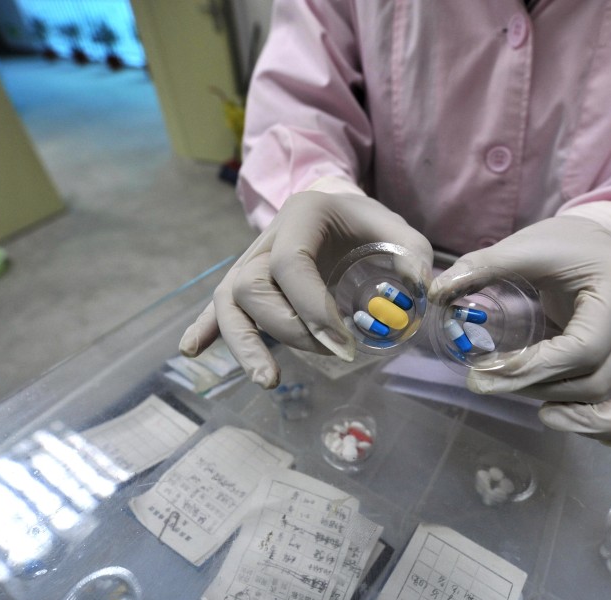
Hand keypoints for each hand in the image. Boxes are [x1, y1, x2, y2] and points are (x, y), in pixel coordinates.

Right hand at [179, 178, 432, 387]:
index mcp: (301, 215)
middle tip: (332, 354)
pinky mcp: (245, 285)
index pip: (290, 264)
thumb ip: (413, 257)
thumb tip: (417, 294)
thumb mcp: (398, 230)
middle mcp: (267, 239)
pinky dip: (205, 328)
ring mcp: (250, 262)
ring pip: (229, 302)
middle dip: (288, 329)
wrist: (336, 209)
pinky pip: (218, 307)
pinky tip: (192, 351)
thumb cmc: (367, 224)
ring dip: (243, 344)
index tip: (344, 343)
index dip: (312, 307)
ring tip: (267, 380)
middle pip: (252, 286)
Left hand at [428, 203, 610, 442]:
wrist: (604, 240)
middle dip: (541, 390)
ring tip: (540, 415)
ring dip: (584, 420)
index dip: (533, 369)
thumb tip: (438, 293)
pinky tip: (579, 425)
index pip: (585, 348)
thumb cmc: (565, 242)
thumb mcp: (525, 246)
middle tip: (487, 385)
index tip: (484, 373)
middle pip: (599, 379)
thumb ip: (483, 266)